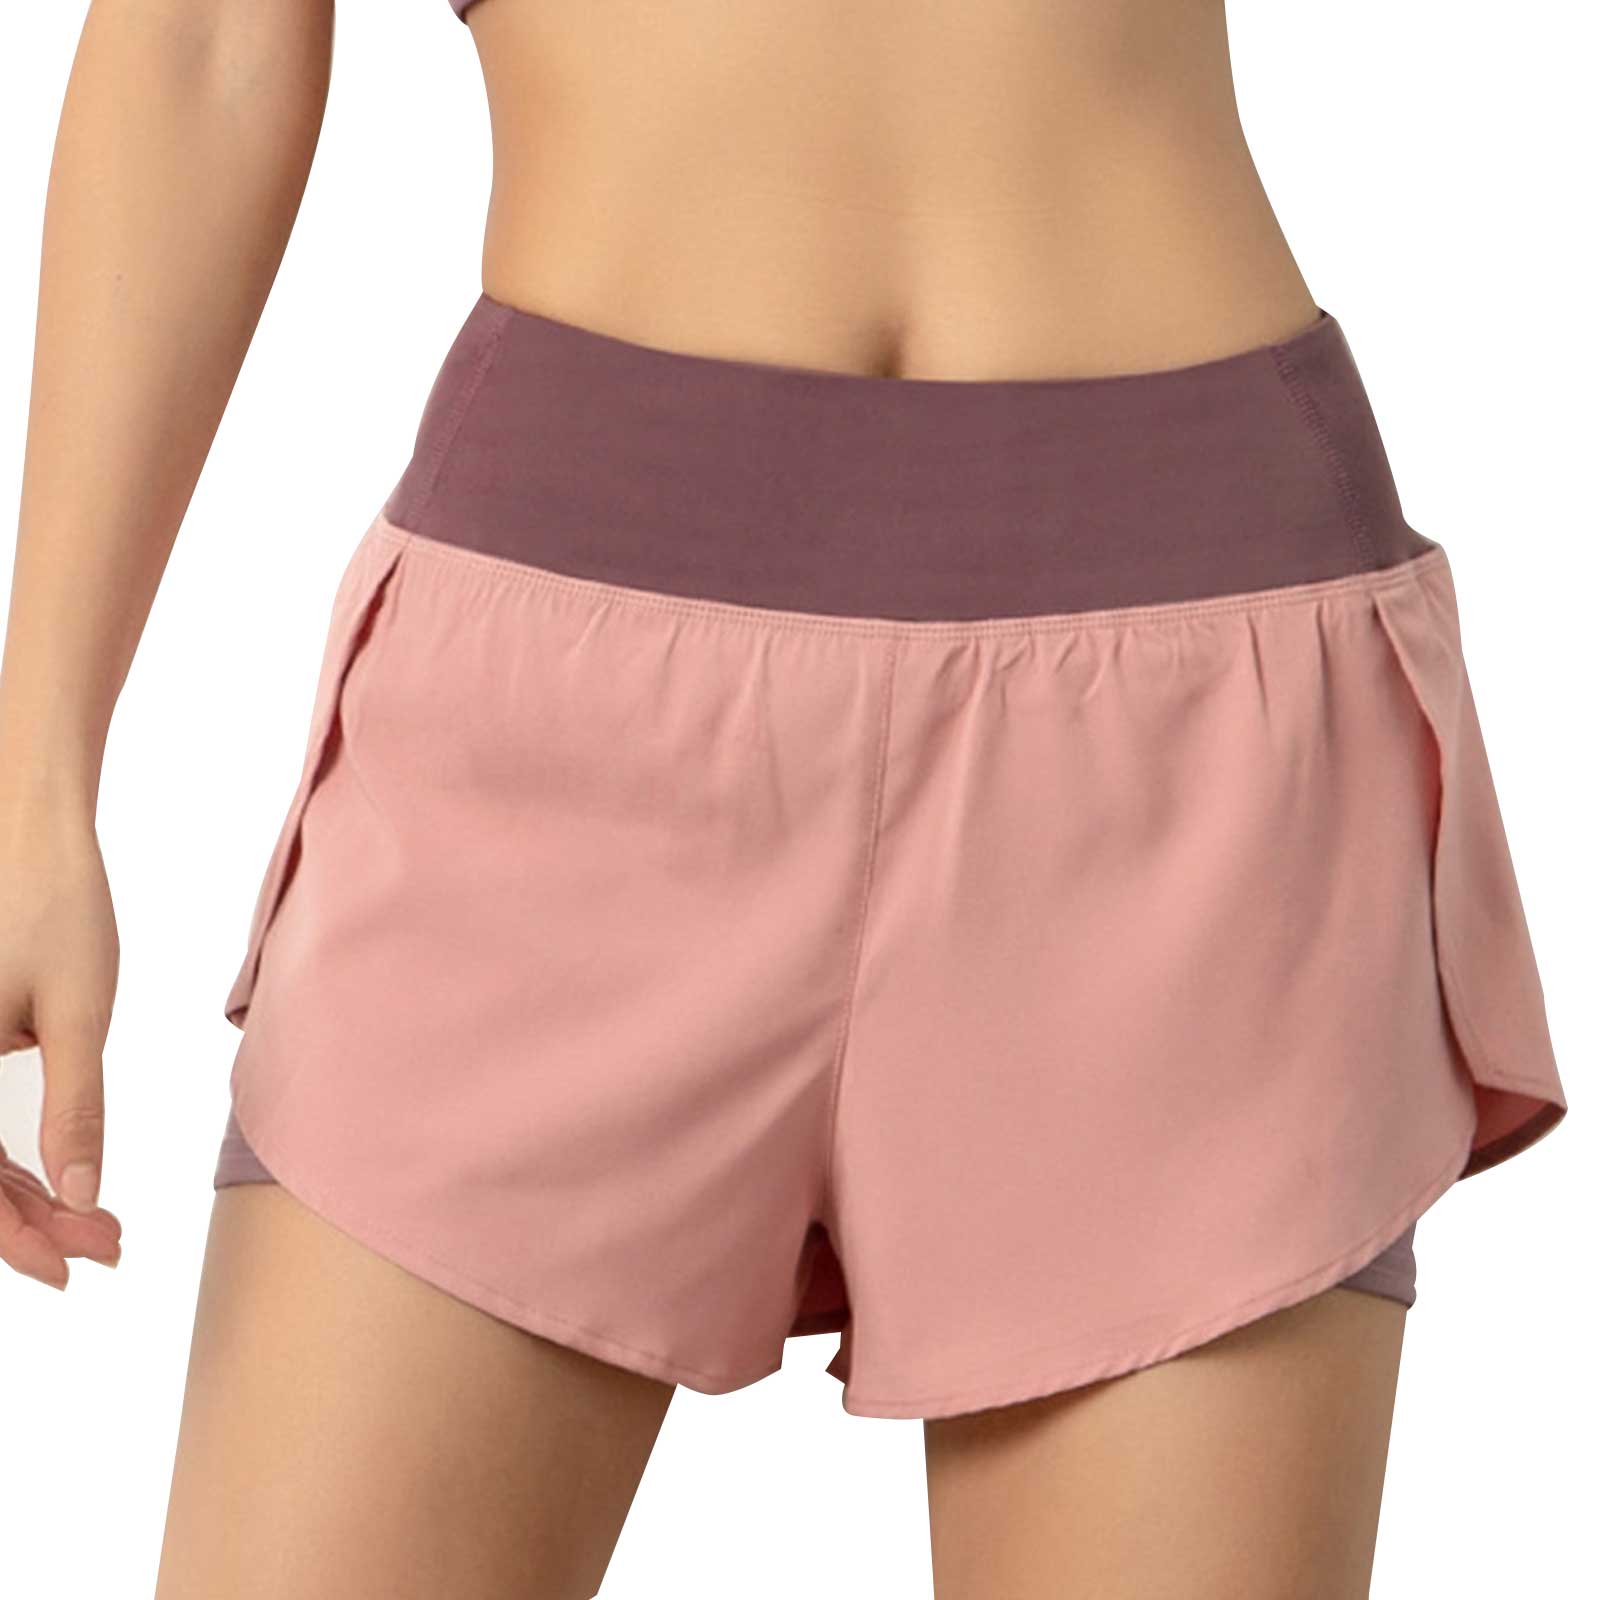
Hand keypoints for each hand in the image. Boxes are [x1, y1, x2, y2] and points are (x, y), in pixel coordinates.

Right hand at [0, 814, 123, 1286]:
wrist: (32, 835)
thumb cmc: (57, 910)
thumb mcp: (78, 1013)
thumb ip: (76, 1106)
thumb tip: (83, 1192)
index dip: (16, 1239)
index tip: (75, 1267)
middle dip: (31, 1223)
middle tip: (108, 1245)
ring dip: (23, 1198)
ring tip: (100, 1225)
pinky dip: (11, 1161)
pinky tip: (64, 1183)